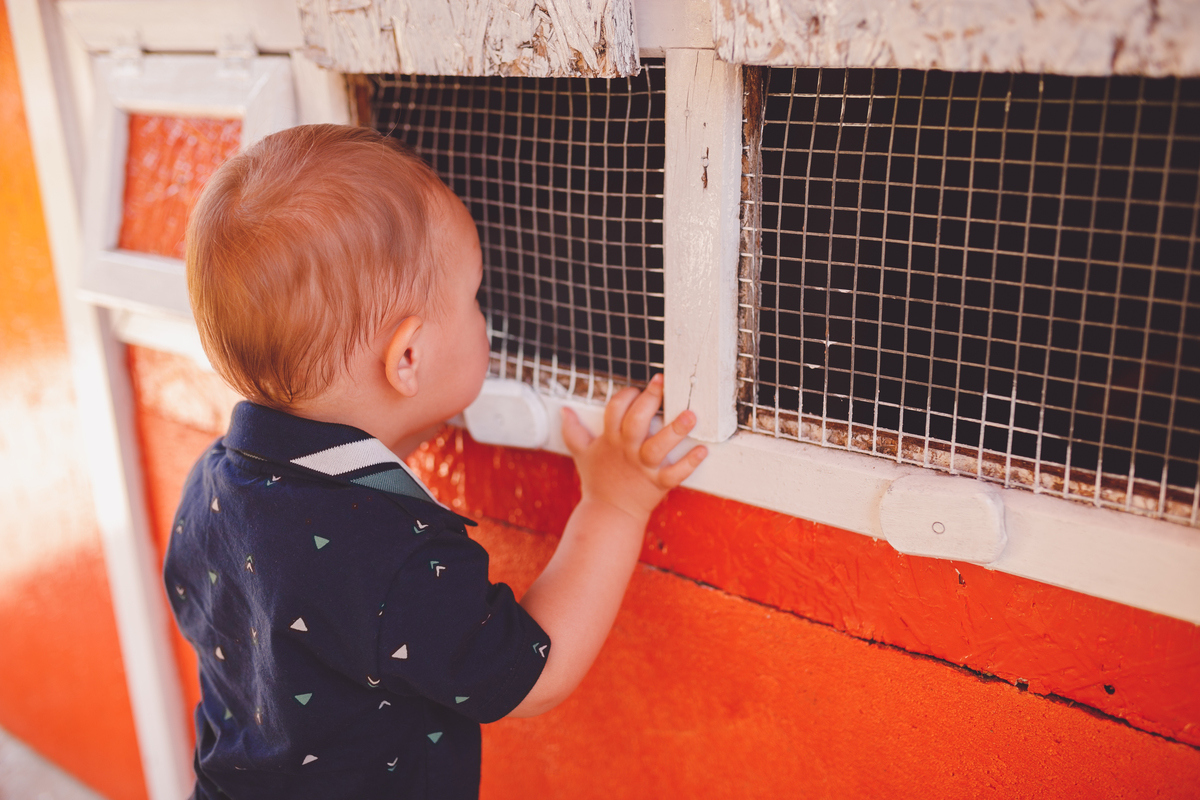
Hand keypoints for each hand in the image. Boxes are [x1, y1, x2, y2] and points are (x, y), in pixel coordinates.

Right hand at [561, 374, 707, 523]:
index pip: (615, 410)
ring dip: (675, 430)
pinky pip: (675, 474)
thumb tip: (564, 411)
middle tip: (663, 384)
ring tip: (690, 415)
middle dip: (650, 400)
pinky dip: (689, 463)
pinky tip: (702, 450)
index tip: (637, 389)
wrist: (609, 514)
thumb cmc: (599, 481)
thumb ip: (573, 431)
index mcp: (611, 440)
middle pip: (636, 421)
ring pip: (659, 446)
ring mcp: (644, 468)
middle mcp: (628, 451)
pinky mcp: (658, 484)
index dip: (626, 395)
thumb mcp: (582, 453)